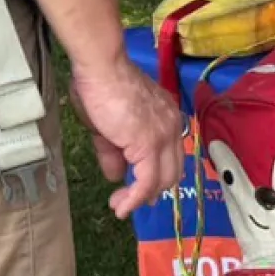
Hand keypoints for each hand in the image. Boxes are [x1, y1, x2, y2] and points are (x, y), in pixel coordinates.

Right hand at [70, 59, 184, 217]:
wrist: (103, 69)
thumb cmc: (102, 87)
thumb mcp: (108, 126)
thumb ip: (114, 152)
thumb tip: (116, 175)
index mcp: (167, 118)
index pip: (171, 156)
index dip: (158, 176)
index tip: (142, 191)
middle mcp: (173, 127)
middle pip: (172, 171)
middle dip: (152, 191)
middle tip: (129, 201)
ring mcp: (164, 136)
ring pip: (162, 180)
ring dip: (141, 198)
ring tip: (119, 205)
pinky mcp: (149, 146)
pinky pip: (146, 182)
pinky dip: (135, 198)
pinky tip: (121, 207)